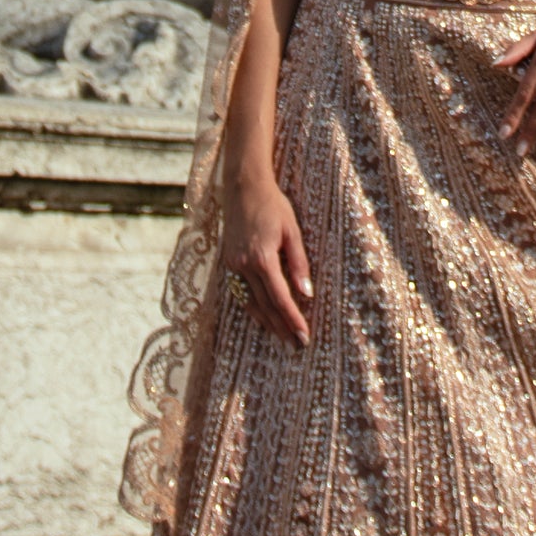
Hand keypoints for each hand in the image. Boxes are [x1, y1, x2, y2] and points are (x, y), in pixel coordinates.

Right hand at [229, 165, 312, 344]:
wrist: (242, 187)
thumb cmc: (272, 206)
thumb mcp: (292, 231)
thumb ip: (299, 264)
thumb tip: (307, 293)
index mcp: (261, 258)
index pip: (280, 298)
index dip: (292, 319)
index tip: (304, 336)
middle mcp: (243, 266)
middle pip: (265, 306)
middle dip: (282, 328)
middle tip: (297, 347)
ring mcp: (232, 265)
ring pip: (251, 303)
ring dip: (267, 323)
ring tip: (283, 339)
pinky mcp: (228, 263)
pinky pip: (242, 292)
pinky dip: (254, 308)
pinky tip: (264, 318)